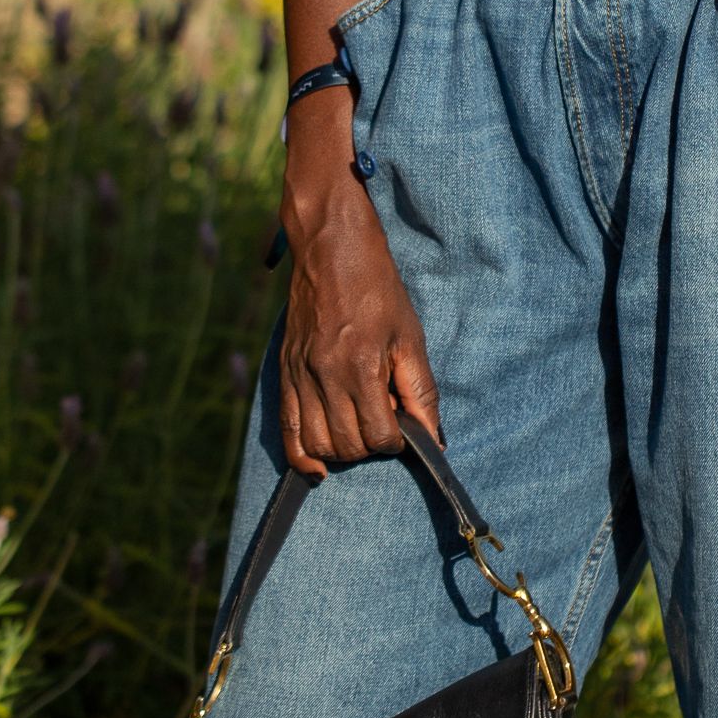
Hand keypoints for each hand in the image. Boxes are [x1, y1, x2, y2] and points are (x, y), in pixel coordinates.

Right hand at [275, 105, 438, 477]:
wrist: (330, 248)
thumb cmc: (377, 288)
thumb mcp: (410, 334)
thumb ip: (421, 389)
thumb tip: (434, 436)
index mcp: (360, 366)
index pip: (378, 436)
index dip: (396, 440)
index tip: (403, 424)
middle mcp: (324, 375)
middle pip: (347, 446)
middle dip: (370, 445)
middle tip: (383, 420)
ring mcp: (299, 375)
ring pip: (317, 445)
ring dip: (342, 451)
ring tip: (359, 429)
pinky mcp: (284, 372)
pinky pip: (287, 430)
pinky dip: (301, 457)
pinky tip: (317, 468)